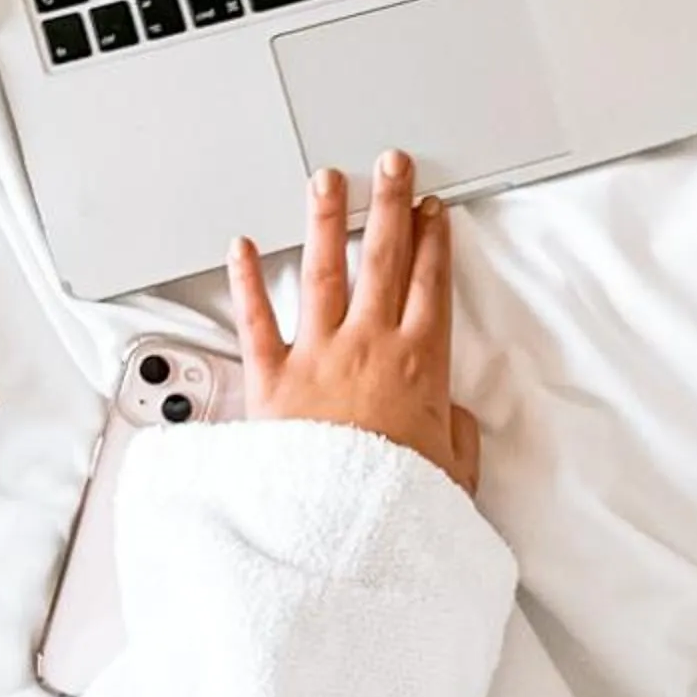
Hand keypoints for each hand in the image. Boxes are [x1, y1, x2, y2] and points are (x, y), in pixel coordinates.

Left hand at [228, 150, 479, 494]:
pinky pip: (256, 319)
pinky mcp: (271, 378)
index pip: (429, 283)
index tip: (433, 210)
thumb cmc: (396, 504)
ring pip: (324, 271)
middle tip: (392, 165)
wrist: (337, 531)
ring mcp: (317, 355)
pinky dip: (247, 280)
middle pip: (384, 259)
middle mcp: (368, 345)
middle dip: (390, 205)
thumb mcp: (453, 472)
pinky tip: (242, 246)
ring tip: (327, 181)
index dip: (433, 241)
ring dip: (327, 220)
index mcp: (419, 363)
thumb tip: (450, 417)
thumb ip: (454, 435)